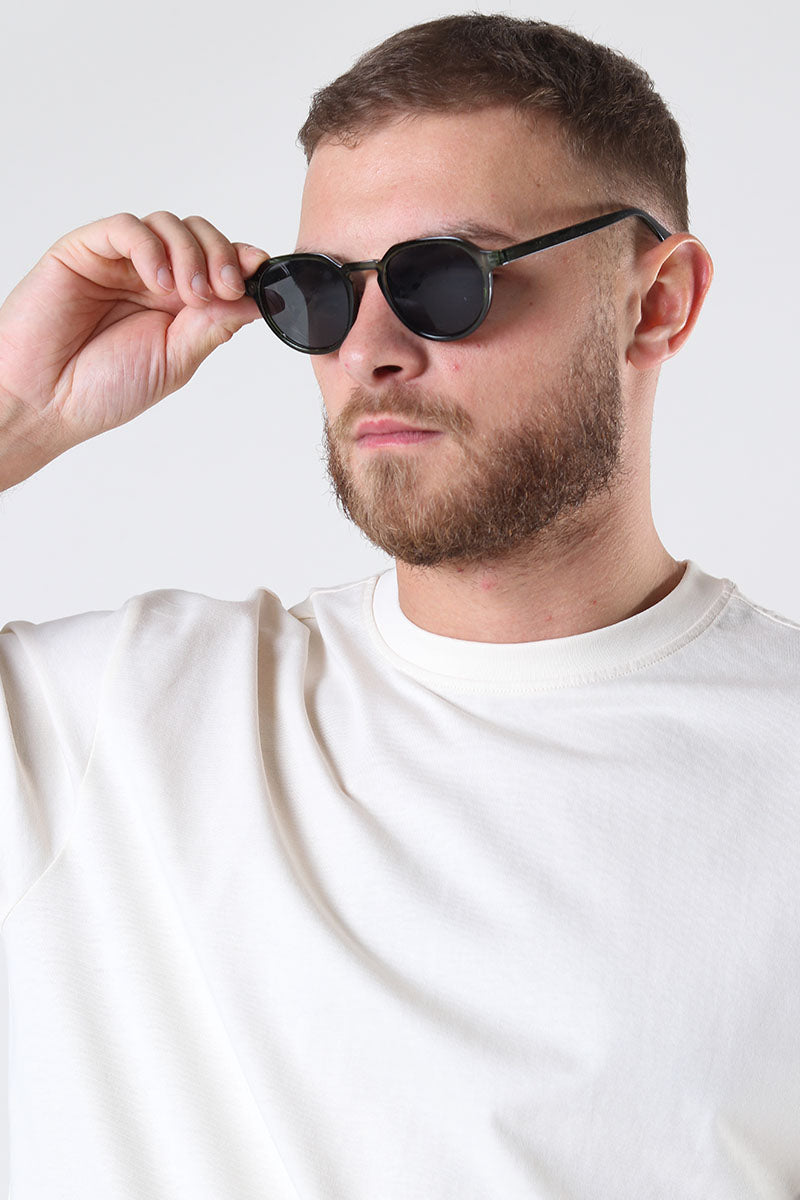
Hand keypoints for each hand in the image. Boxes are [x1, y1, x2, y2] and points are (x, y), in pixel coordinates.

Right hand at [0, 211, 267, 485]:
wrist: (44, 401)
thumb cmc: (102, 389)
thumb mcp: (175, 361)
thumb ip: (214, 327)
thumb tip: (259, 299)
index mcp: (178, 305)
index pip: (220, 265)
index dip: (243, 262)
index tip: (261, 273)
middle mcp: (152, 278)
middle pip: (201, 236)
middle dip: (222, 256)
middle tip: (222, 290)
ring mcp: (120, 262)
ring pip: (169, 225)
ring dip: (191, 254)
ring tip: (188, 295)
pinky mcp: (86, 250)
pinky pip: (127, 228)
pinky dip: (151, 247)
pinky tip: (157, 282)